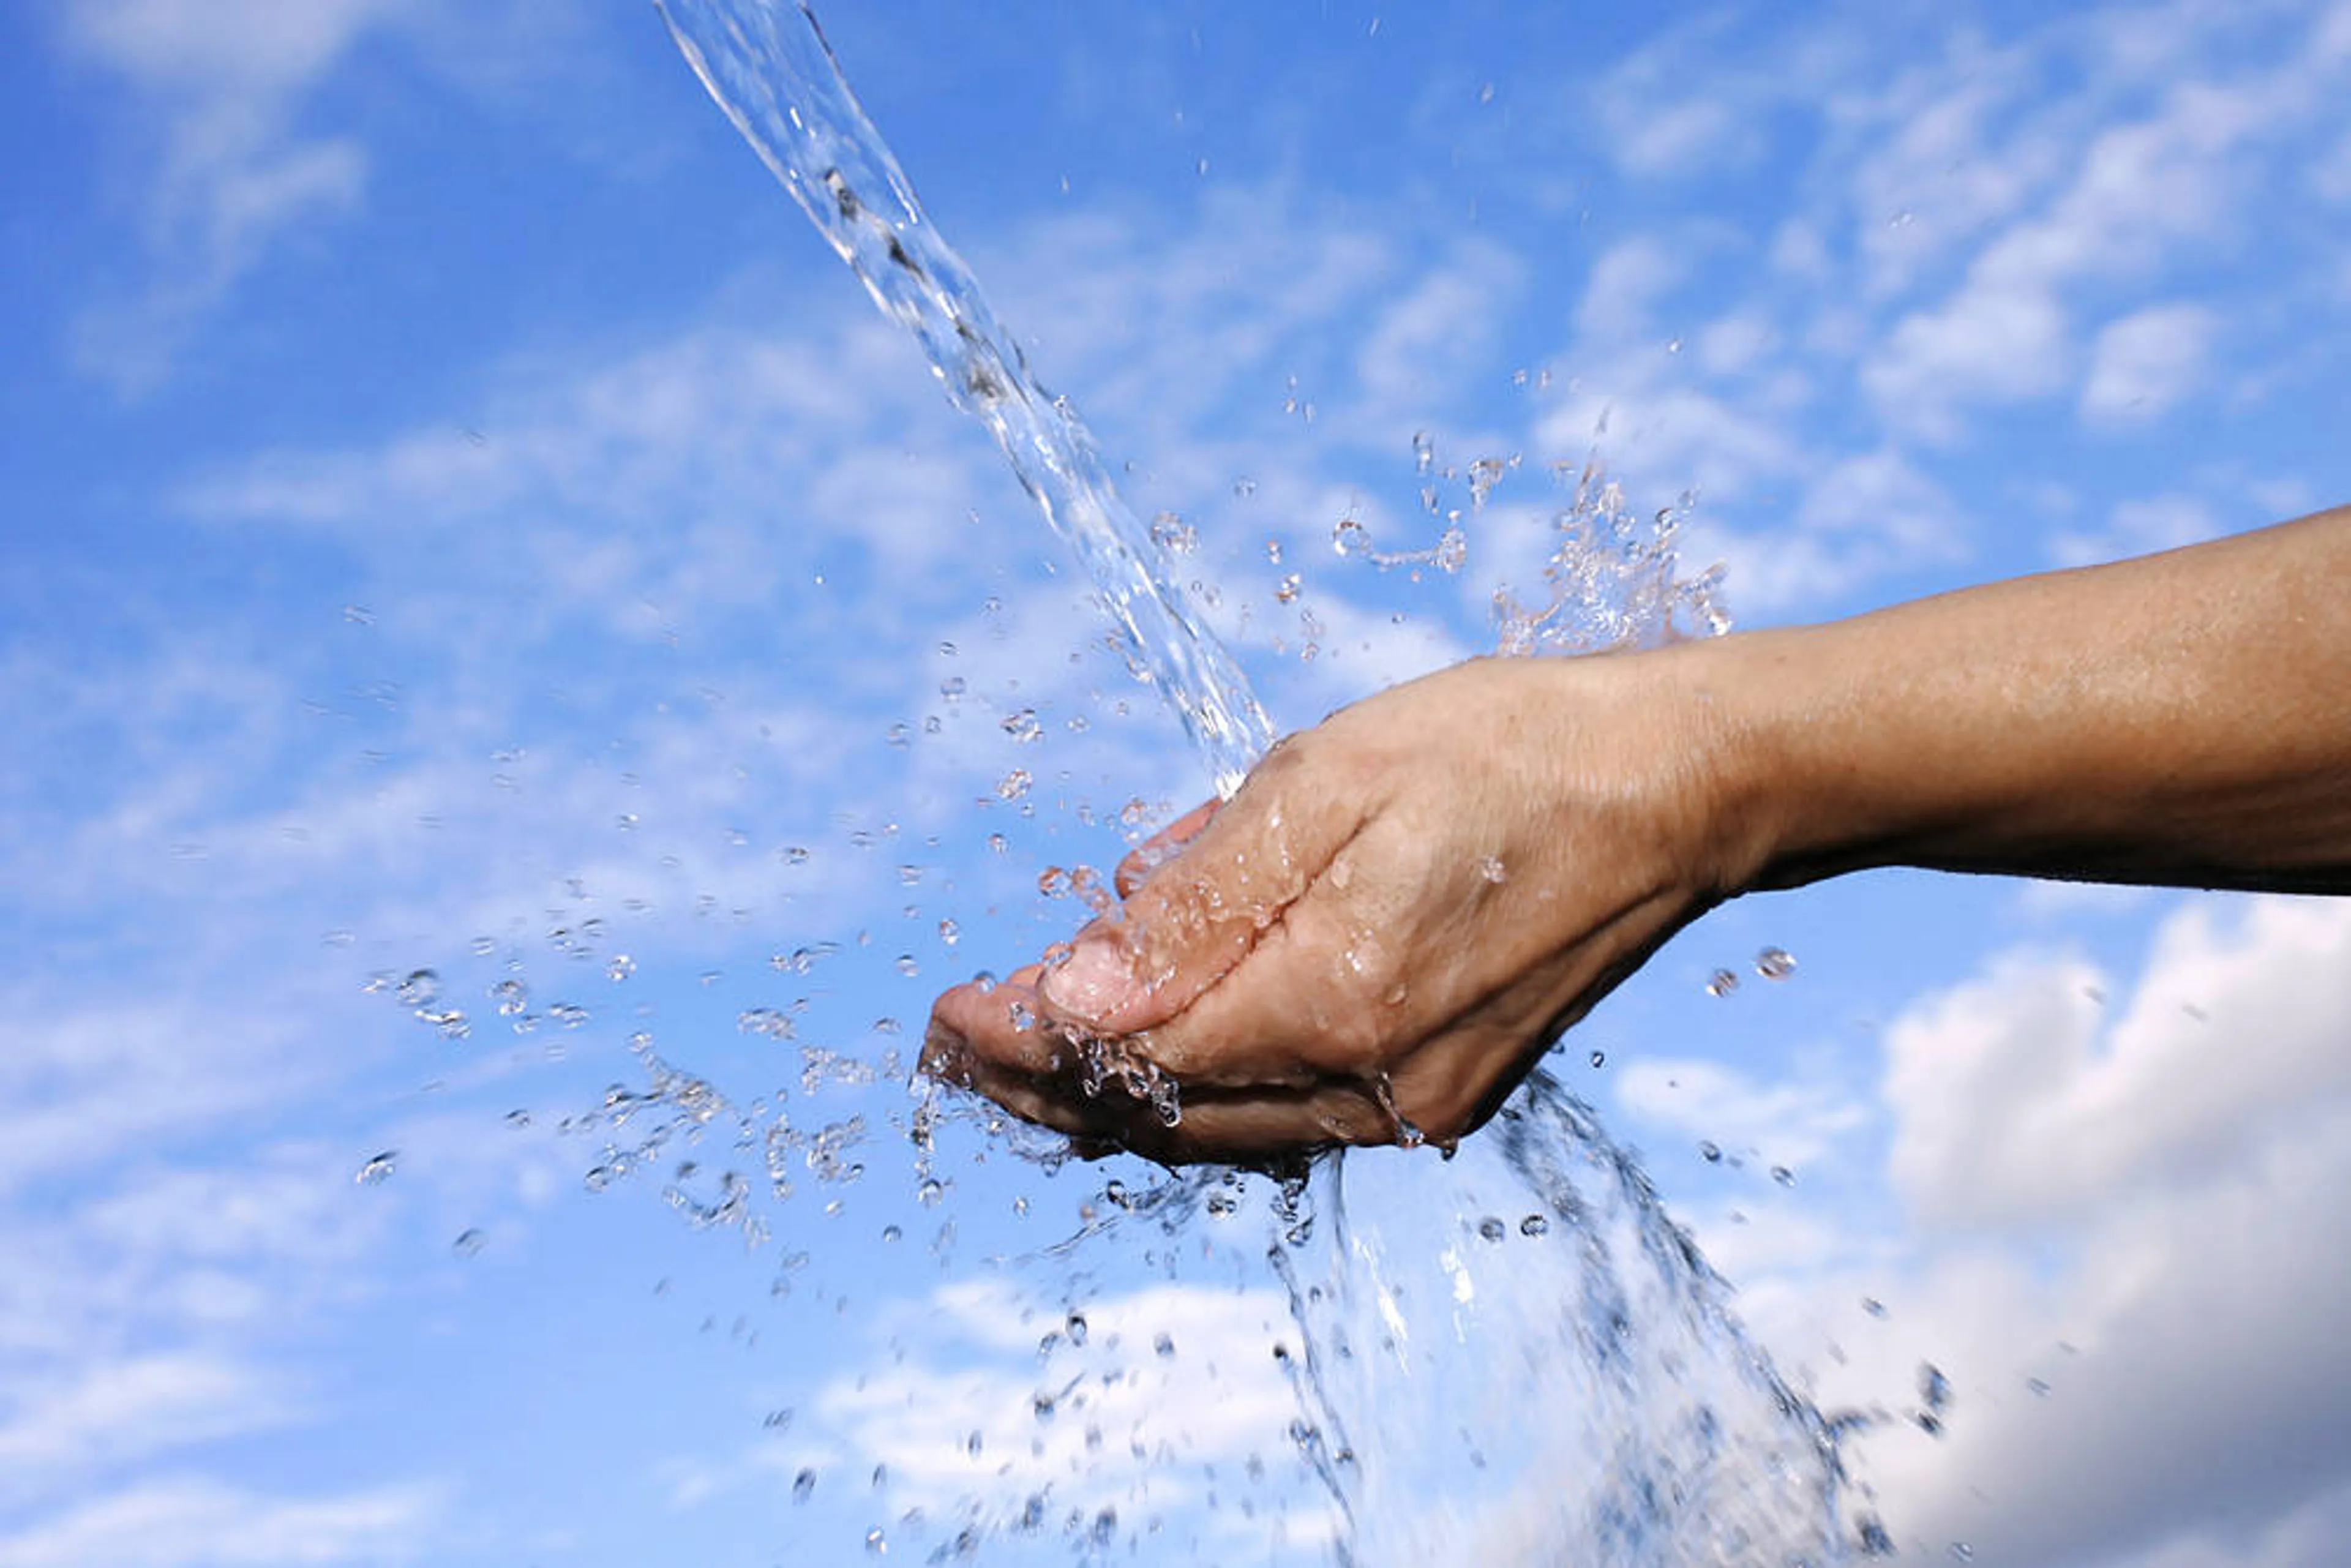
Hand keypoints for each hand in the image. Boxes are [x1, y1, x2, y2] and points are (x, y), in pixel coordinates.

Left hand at [922, 652, 1754, 1164]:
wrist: (1677, 788)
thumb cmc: (1506, 750)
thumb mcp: (1331, 779)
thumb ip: (1200, 900)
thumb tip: (1075, 995)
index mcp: (1338, 1000)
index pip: (1130, 1054)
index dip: (1022, 1042)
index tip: (944, 1016)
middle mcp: (1375, 1083)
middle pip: (1163, 1114)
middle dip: (1046, 1082)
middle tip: (955, 1043)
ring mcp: (1417, 1102)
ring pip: (1221, 1128)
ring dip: (1115, 1093)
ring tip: (1023, 1051)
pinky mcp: (1445, 1093)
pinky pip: (1284, 1114)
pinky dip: (1201, 1087)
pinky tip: (1152, 1045)